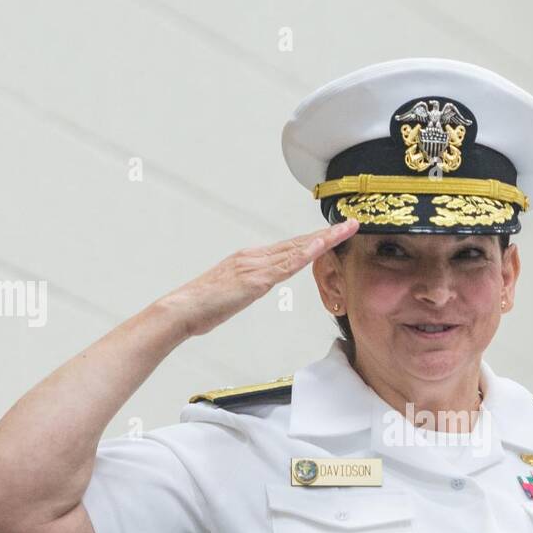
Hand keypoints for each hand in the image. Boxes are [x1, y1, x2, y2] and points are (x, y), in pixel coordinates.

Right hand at [157, 219, 358, 338]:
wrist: (181, 310)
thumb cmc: (203, 308)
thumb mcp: (233, 295)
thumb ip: (249, 287)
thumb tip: (257, 287)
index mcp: (250, 260)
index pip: (289, 247)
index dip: (313, 239)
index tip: (334, 233)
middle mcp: (254, 257)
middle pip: (298, 242)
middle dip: (327, 233)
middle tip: (352, 222)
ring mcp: (255, 266)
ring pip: (296, 248)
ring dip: (324, 237)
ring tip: (347, 228)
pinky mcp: (254, 279)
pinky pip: (286, 264)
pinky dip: (306, 252)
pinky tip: (322, 245)